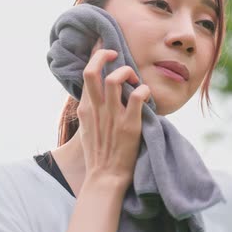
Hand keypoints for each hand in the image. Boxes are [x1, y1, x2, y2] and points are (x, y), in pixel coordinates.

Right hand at [77, 39, 149, 189]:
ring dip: (127, 73)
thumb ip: (91, 110)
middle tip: (118, 56)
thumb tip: (99, 95)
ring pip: (114, 79)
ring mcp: (112, 116)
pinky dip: (144, 90)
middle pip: (92, 69)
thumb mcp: (87, 129)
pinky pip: (137, 96)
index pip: (85, 73)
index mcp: (85, 108)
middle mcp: (95, 109)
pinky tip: (147, 96)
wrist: (105, 178)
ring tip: (134, 80)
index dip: (96, 57)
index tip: (107, 53)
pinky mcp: (129, 125)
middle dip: (105, 55)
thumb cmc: (99, 154)